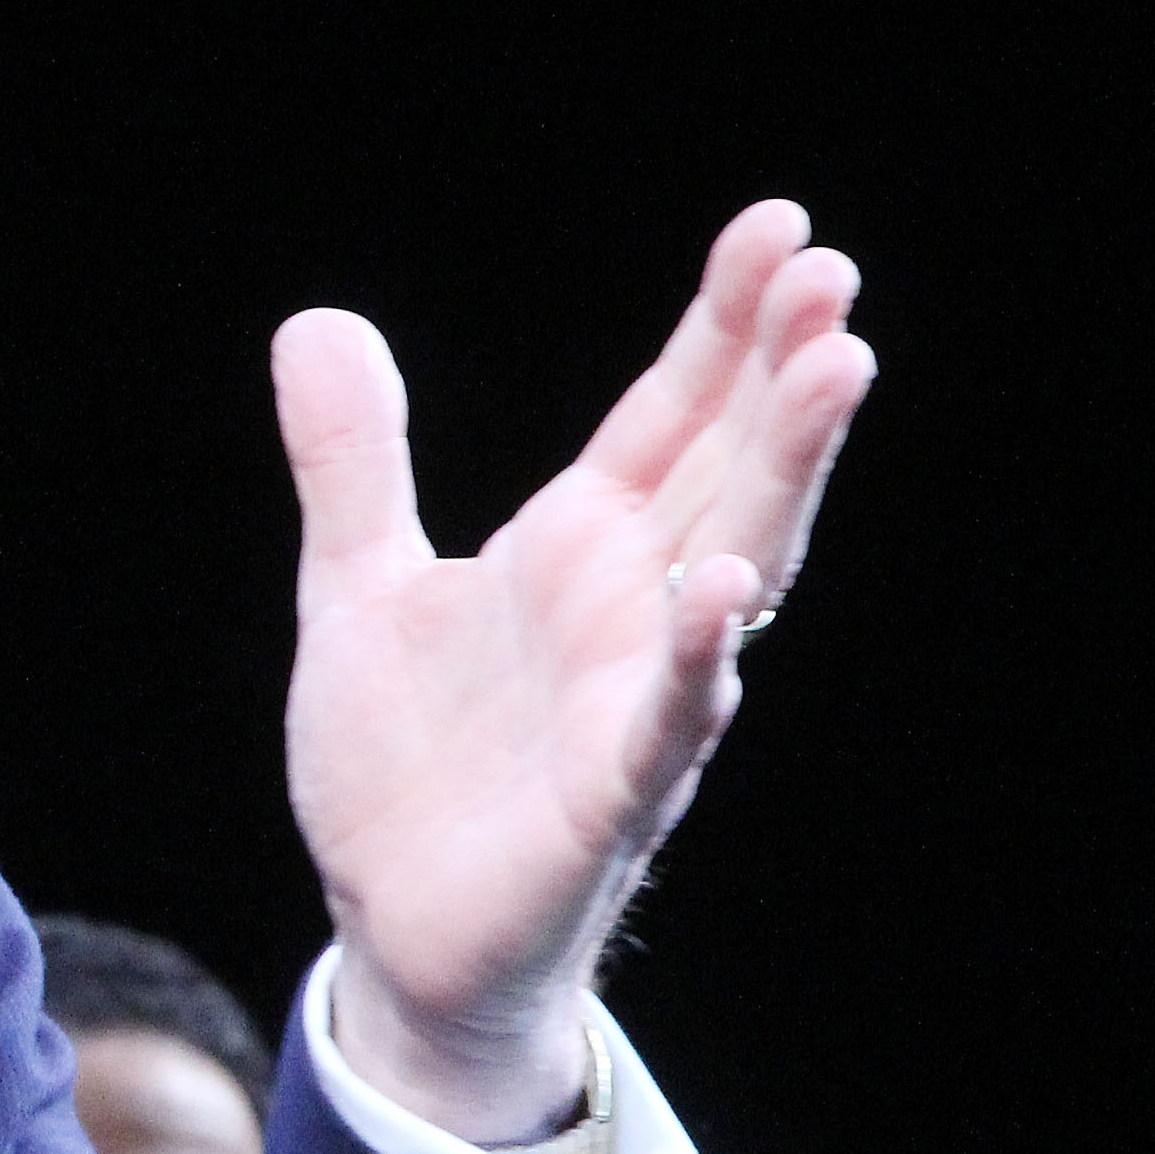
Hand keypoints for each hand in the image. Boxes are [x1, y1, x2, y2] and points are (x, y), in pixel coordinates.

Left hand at [280, 200, 875, 1139]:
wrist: (390, 926)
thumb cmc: (408, 763)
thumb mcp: (356, 586)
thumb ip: (352, 462)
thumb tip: (317, 321)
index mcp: (579, 552)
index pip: (671, 416)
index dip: (723, 326)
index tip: (780, 228)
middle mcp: (629, 611)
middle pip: (727, 470)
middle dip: (780, 375)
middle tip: (832, 274)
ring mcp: (630, 702)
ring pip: (732, 570)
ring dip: (784, 474)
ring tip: (836, 369)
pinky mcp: (602, 800)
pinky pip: (665, 720)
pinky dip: (694, 653)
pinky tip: (722, 585)